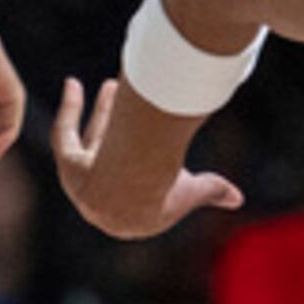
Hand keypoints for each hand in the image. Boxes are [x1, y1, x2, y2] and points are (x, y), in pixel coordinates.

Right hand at [53, 77, 243, 238]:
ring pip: (94, 141)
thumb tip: (238, 198)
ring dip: (104, 114)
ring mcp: (84, 188)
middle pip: (113, 156)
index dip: (142, 162)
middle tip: (125, 98)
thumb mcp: (194, 189)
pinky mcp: (70, 169)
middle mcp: (102, 205)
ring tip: (114, 85)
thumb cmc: (166, 187)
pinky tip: (73, 84)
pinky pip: (65, 135)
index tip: (150, 141)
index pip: (135, 186)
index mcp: (131, 219)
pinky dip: (69, 109)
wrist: (137, 185)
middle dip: (119, 126)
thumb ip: (214, 190)